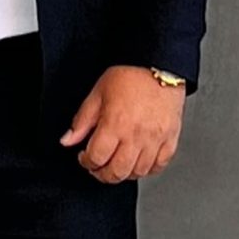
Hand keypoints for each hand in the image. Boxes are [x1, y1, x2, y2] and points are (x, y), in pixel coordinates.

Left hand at [60, 68, 185, 183]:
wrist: (159, 64)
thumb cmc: (130, 74)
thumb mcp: (97, 94)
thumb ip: (81, 121)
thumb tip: (68, 140)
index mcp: (115, 124)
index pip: (96, 158)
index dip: (86, 162)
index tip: (85, 157)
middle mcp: (136, 135)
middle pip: (117, 172)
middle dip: (103, 174)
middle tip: (98, 167)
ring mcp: (155, 139)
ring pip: (138, 172)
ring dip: (124, 174)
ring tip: (117, 164)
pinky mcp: (170, 138)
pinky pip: (159, 165)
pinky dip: (147, 169)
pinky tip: (138, 162)